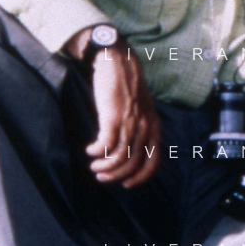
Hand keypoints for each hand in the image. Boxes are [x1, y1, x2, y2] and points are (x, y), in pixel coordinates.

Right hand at [82, 45, 162, 188]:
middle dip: (116, 175)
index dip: (140, 177)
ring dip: (104, 166)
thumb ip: (140, 127)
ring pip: (118, 157)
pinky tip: (89, 150)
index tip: (126, 184)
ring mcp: (130, 122)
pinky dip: (95, 151)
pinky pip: (105, 144)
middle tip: (101, 176)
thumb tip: (131, 150)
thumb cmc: (126, 86)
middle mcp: (145, 126)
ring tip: (94, 165)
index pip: (153, 161)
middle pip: (132, 163)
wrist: (117, 61)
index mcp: (154, 126)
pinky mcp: (112, 117)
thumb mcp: (141, 109)